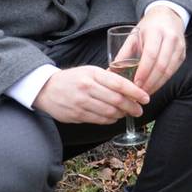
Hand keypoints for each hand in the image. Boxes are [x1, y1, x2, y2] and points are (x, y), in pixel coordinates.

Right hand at [34, 66, 149, 124]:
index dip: (135, 92)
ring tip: (128, 113)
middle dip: (132, 106)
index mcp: (93, 73)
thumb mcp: (90, 71)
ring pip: (109, 112)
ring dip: (122, 114)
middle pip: (116, 100)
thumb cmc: (73, 78)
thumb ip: (108, 78)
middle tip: (140, 109)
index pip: (119, 83)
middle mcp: (87, 87)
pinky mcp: (76, 115)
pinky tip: (115, 117)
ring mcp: (81, 102)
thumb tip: (131, 86)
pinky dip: (111, 120)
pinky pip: (99, 120)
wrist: (46, 89)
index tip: (145, 97)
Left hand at [133, 5, 186, 94]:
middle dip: (150, 82)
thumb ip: (124, 53)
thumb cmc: (147, 28)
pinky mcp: (183, 54)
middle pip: (161, 65)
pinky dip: (163, 81)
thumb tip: (110, 72)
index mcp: (155, 31)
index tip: (135, 84)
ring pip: (169, 70)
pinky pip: (173, 71)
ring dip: (157, 84)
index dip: (143, 71)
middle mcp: (170, 37)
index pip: (150, 54)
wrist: (167, 16)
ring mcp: (179, 46)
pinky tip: (154, 86)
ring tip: (145, 93)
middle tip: (139, 93)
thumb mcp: (134, 35)